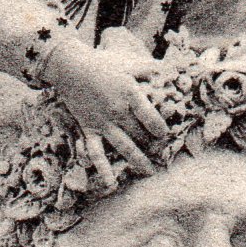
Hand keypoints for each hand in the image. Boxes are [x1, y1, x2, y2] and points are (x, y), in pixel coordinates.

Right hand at [47, 35, 166, 177]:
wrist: (71, 68)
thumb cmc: (103, 65)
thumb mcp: (130, 63)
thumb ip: (152, 69)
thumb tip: (173, 70)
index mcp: (130, 94)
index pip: (151, 117)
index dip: (161, 128)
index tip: (165, 134)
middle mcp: (118, 112)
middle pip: (141, 135)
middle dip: (153, 145)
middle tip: (161, 152)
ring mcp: (103, 123)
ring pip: (125, 147)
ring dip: (138, 161)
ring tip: (149, 171)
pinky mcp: (89, 130)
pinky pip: (96, 152)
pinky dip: (103, 168)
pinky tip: (110, 183)